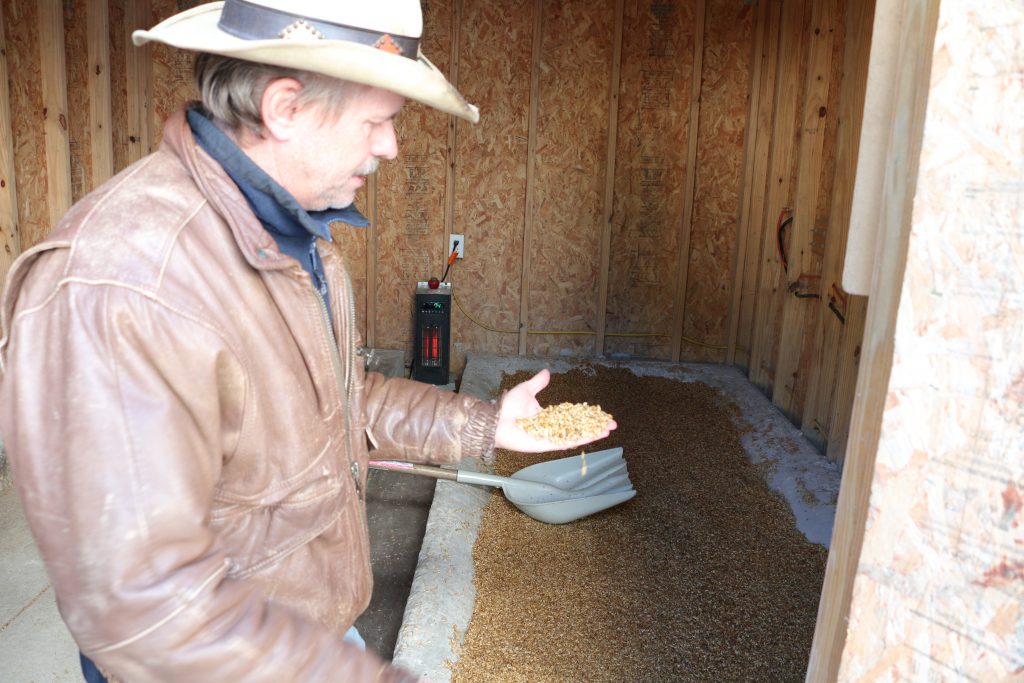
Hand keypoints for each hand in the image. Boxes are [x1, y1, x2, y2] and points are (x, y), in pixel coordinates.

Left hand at [493, 369, 616, 452]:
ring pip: (576, 436)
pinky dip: (581, 440)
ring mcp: (551, 437)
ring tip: (609, 430)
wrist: (496, 420)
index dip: (587, 415)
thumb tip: (547, 372)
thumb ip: (538, 383)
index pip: (573, 416)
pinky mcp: (547, 445)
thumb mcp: (526, 389)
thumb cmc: (508, 407)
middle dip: (596, 425)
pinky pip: (566, 443)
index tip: (601, 413)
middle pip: (579, 427)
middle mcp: (553, 428)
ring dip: (593, 433)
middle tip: (612, 423)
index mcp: (549, 417)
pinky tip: (593, 436)